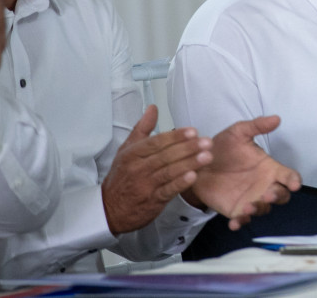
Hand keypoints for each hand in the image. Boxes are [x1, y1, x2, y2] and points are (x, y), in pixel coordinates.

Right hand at [101, 106, 212, 234]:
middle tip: (206, 142)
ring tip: (207, 156)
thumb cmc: (122, 176)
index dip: (175, 136)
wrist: (110, 209)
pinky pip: (167, 190)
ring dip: (189, 164)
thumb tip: (153, 108)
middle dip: (188, 148)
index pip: (156, 143)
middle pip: (165, 156)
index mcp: (132, 154)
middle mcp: (138, 168)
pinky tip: (193, 176)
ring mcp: (145, 185)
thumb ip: (142, 128)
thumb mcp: (127, 150)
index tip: (193, 131)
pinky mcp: (152, 201)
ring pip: (169, 172)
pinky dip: (180, 184)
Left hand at [184, 115, 301, 229]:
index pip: (289, 176)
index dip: (294, 181)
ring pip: (263, 209)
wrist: (196, 164)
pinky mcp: (235, 210)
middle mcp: (264, 185)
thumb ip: (256, 126)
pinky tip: (234, 222)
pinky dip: (240, 223)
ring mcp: (251, 199)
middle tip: (267, 194)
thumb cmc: (222, 147)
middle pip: (281, 196)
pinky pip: (242, 220)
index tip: (294, 185)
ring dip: (258, 209)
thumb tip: (276, 118)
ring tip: (247, 207)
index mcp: (269, 168)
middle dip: (278, 197)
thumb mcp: (238, 133)